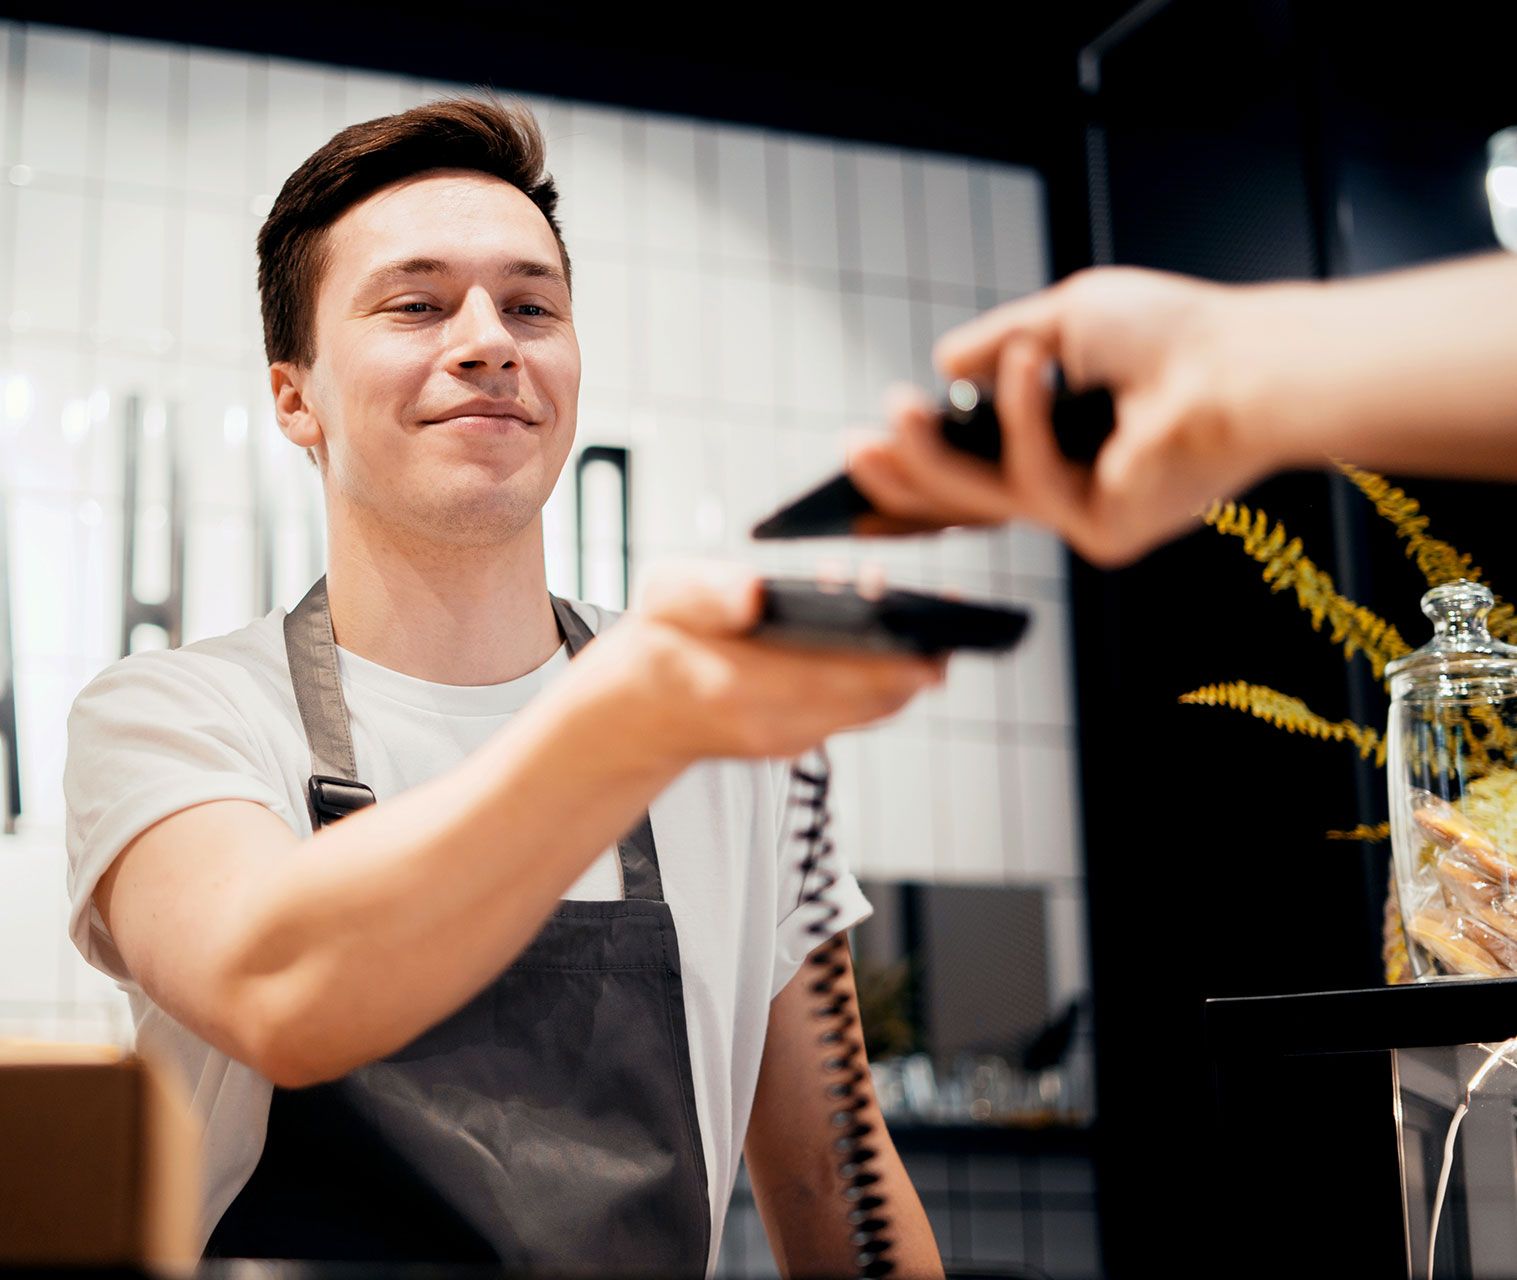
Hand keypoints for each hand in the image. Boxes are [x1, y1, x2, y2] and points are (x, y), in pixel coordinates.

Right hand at [577, 561, 945, 763]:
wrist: (637, 713)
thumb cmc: (658, 645)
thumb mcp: (663, 598)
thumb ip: (707, 592)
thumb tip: (754, 591)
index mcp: (738, 687)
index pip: (836, 679)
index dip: (897, 659)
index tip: (936, 631)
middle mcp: (774, 725)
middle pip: (877, 699)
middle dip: (918, 654)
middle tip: (937, 604)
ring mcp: (793, 740)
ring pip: (877, 707)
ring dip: (905, 662)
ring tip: (901, 604)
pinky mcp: (805, 740)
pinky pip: (862, 710)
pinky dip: (884, 673)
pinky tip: (878, 627)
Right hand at [846, 267, 1289, 566]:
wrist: (1241, 361)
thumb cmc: (1174, 335)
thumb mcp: (1060, 320)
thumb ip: (995, 344)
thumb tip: (943, 363)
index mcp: (1058, 441)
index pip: (971, 467)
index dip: (914, 462)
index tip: (869, 440)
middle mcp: (1070, 486)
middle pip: (962, 502)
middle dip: (900, 477)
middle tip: (854, 446)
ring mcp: (1086, 513)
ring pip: (981, 502)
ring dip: (930, 456)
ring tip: (897, 411)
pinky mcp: (1105, 532)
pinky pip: (1034, 482)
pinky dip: (1025, 419)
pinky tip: (1033, 369)